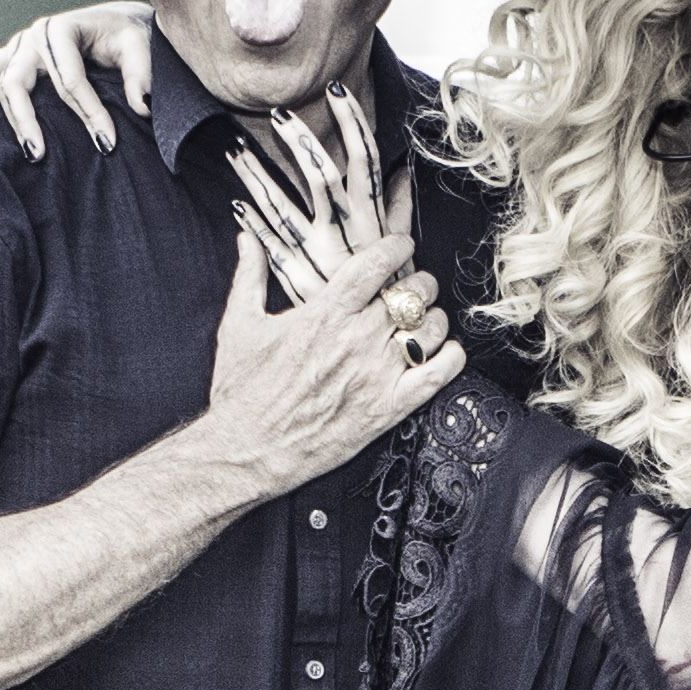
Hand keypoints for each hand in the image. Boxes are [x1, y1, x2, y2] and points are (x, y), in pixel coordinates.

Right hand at [0, 0, 159, 160]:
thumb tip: (141, 106)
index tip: (107, 143)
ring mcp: (15, 47)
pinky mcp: (6, 60)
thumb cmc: (123, 37)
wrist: (114, 24)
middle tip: (37, 153)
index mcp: (62, 29)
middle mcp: (33, 36)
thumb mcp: (140, 47)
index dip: (89, 112)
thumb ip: (141, 74)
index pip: (71, 77)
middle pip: (19, 80)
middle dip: (25, 118)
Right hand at [199, 141, 460, 499]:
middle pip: (410, 295)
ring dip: (434, 319)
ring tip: (426, 320)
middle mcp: (355, 341)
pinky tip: (447, 352)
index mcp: (323, 315)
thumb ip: (248, 277)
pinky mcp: (387, 409)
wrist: (247, 451)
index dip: (396, 247)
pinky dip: (451, 359)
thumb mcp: (239, 326)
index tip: (402, 244)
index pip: (374, 266)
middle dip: (419, 283)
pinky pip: (437, 377)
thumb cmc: (242, 392)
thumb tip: (246, 239)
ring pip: (429, 330)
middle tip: (416, 286)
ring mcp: (375, 376)